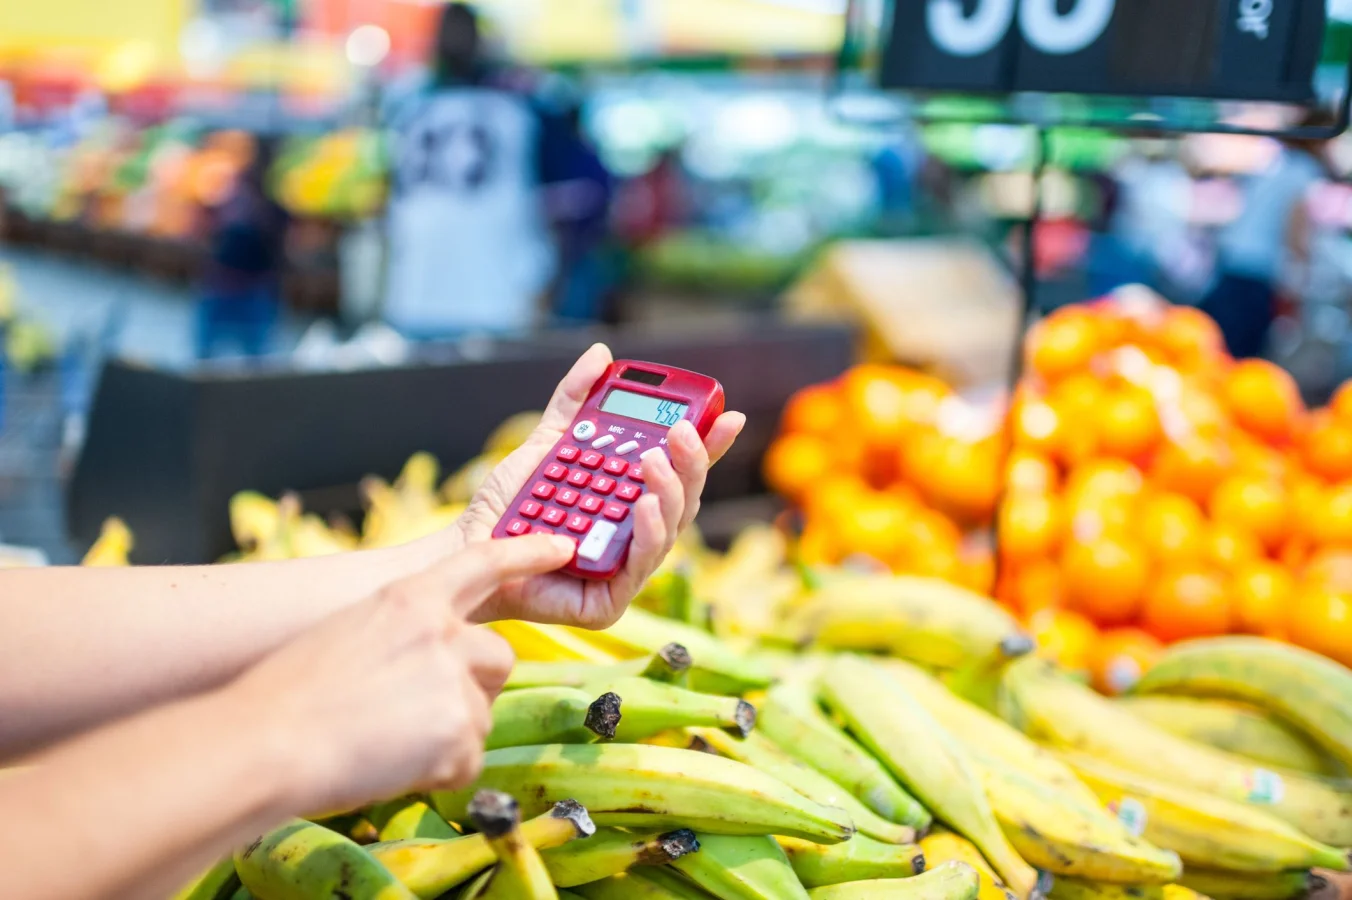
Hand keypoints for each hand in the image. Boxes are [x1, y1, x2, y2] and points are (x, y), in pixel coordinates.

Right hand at [226, 533, 574, 816]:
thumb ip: (401, 636)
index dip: (527, 553)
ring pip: (482, 714)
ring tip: (387, 742)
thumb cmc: (287, 695)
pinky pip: (468, 761)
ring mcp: (455, 680)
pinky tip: (393, 766)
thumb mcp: (348, 634)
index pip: (483, 563)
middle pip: (498, 657)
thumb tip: (428, 666)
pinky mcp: (460, 731)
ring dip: (449, 735)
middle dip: (473, 686)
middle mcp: (443, 631)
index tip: (562, 547)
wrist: (266, 742)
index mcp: (410, 598)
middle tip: (418, 711)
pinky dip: (439, 772)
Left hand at [449, 343, 743, 628]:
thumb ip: (575, 402)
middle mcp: (635, 534)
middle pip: (682, 499)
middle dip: (691, 463)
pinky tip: (642, 507)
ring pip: (669, 531)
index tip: (726, 415)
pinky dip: (647, 536)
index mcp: (629, 498)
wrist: (466, 552)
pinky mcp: (608, 601)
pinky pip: (639, 568)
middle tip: (681, 430)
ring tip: (655, 461)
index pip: (678, 470)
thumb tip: (602, 356)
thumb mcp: (545, 444)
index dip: (707, 445)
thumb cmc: (508, 509)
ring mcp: (625, 568)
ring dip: (670, 493)